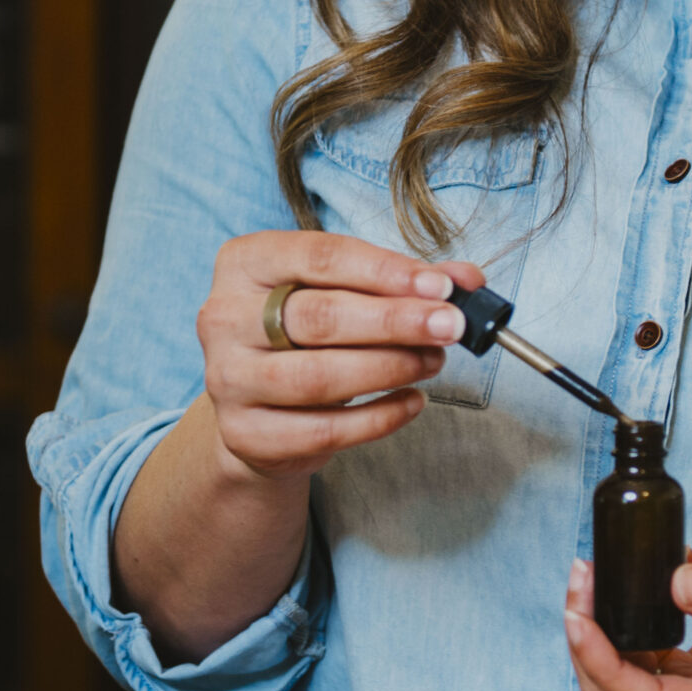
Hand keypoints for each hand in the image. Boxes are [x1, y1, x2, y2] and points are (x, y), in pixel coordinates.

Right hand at [197, 231, 484, 480]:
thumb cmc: (308, 334)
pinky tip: (412, 402)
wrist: (260, 407)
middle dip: (396, 321)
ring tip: (434, 361)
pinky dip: (378, 417)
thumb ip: (404, 282)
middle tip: (450, 327)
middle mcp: (225, 316)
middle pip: (321, 316)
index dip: (384, 272)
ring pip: (320, 376)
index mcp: (245, 262)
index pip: (319, 257)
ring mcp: (229, 378)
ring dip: (391, 368)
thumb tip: (467, 280)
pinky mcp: (246, 434)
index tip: (440, 287)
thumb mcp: (347, 293)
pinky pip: (323, 429)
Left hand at [562, 557, 691, 690]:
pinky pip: (648, 666)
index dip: (599, 660)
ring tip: (595, 577)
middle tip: (582, 577)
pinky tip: (643, 582)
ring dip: (600, 636)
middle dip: (587, 643)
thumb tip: (678, 583)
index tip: (579, 613)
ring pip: (625, 686)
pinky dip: (629, 628)